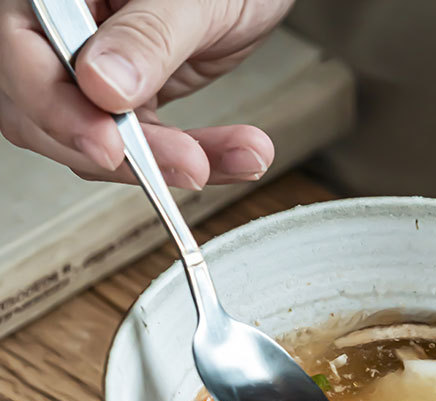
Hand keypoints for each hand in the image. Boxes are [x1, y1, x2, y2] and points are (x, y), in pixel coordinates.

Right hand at [0, 0, 291, 187]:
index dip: (59, 110)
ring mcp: (93, 70)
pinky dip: (195, 158)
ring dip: (172, 163)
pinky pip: (148, 147)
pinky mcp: (130, 101)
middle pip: (47, 113)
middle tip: (190, 165)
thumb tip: (103, 85)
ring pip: (100, 141)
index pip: (23, 55)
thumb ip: (147, 36)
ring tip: (242, 156)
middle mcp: (65, 31)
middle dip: (125, 152)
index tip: (110, 146)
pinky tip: (238, 157)